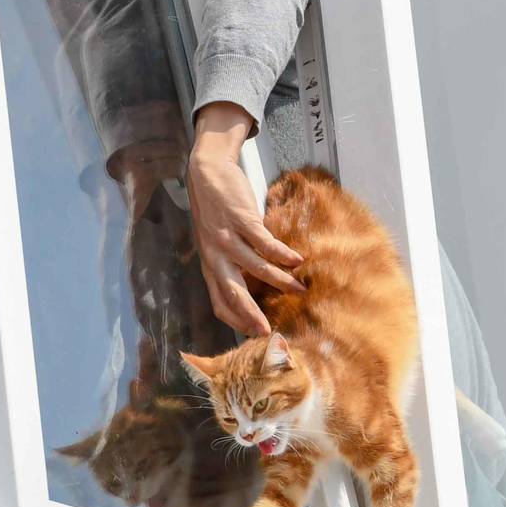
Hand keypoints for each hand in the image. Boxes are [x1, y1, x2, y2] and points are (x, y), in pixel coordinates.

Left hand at [188, 102, 304, 335]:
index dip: (236, 321)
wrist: (206, 173)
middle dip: (251, 314)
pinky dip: (282, 254)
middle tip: (269, 330)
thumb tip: (253, 285)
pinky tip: (297, 260)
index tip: (255, 333)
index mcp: (209, 265)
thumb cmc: (214, 210)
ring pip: (255, 269)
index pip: (218, 303)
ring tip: (300, 289)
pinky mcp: (241, 221)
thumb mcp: (215, 242)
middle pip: (233, 293)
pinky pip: (265, 243)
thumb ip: (229, 263)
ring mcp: (227, 238)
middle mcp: (215, 256)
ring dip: (280, 281)